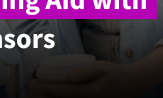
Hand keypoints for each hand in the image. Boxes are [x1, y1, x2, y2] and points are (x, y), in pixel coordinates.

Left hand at [29, 61, 152, 97]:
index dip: (47, 89)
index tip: (35, 84)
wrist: (132, 85)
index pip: (63, 92)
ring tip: (36, 93)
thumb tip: (67, 75)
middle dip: (43, 96)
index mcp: (89, 93)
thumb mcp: (103, 67)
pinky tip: (50, 95)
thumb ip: (85, 71)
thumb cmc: (117, 74)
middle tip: (31, 89)